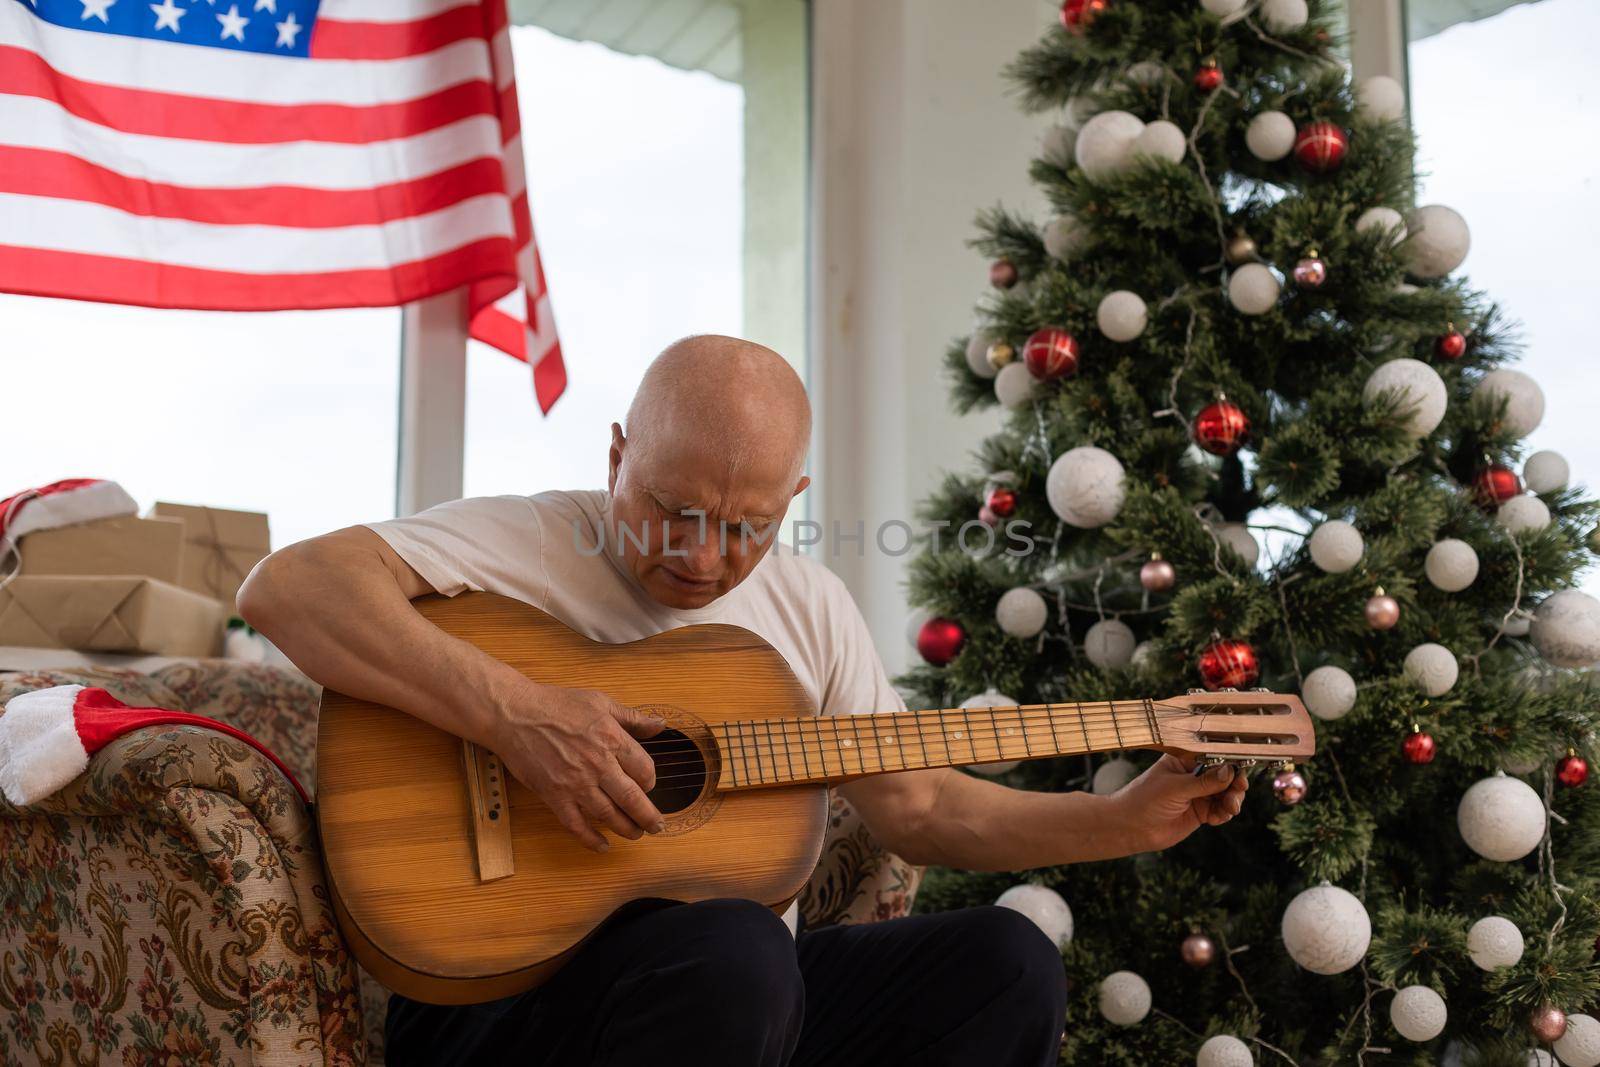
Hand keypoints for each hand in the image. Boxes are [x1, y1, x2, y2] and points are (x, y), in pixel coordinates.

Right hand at [492, 683, 666, 851]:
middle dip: (648, 816)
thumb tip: (660, 725)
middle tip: (657, 825)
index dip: (650, 781)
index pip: (645, 770)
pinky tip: (602, 846)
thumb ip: (632, 717)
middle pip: (632, 798)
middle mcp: (598, 764)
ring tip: (636, 834)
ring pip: (609, 815)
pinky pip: (576, 825)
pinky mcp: (554, 796)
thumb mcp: (600, 702)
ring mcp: (576, 783)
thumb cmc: (556, 704)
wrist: (515, 714)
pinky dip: (591, 839)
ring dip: (626, 829)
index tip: (648, 786)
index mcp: (612, 739)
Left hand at [1102, 754, 1248, 853]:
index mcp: (1185, 760)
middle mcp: (1193, 775)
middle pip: (1225, 776)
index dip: (1230, 764)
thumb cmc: (1144, 800)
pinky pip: (1220, 811)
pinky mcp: (1200, 812)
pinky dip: (1224, 814)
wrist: (1130, 827)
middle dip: (1235, 785)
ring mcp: (1198, 794)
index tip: (1239, 772)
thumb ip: (1204, 781)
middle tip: (1237, 793)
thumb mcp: (1175, 787)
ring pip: (1226, 794)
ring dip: (1232, 801)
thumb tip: (1230, 771)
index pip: (1213, 757)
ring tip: (1229, 808)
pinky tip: (1217, 818)